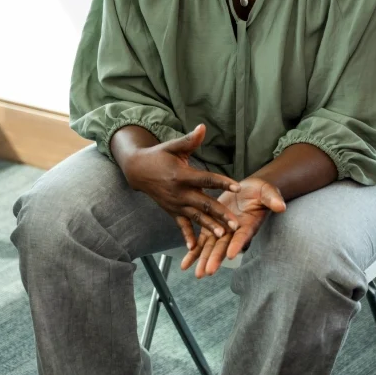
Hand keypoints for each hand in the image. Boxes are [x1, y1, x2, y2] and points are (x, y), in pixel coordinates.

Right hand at [116, 124, 242, 239]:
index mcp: (182, 175)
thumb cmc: (159, 155)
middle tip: (235, 224)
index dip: (221, 182)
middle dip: (220, 214)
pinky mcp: (172, 211)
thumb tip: (203, 127)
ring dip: (210, 226)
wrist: (137, 170)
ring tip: (223, 235)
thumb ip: (190, 140)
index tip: (238, 186)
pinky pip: (181, 225)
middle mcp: (179, 192)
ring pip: (196, 217)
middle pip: (203, 203)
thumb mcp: (173, 146)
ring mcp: (175, 204)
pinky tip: (194, 248)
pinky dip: (187, 236)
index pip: (206, 179)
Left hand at [179, 176, 285, 277]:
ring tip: (198, 274)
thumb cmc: (260, 191)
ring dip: (204, 260)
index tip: (231, 254)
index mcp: (249, 224)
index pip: (242, 235)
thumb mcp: (267, 191)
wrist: (249, 189)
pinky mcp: (212, 227)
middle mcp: (235, 231)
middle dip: (216, 258)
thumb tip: (281, 206)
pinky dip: (193, 252)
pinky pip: (202, 242)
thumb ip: (272, 199)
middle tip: (208, 271)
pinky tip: (184, 265)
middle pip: (224, 246)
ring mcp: (223, 231)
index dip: (237, 244)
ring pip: (212, 247)